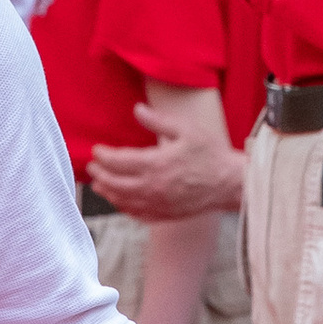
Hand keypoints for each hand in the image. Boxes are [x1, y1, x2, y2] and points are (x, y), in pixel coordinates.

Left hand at [88, 99, 246, 220]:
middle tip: (92, 167)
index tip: (96, 149)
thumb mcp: (186, 130)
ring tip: (98, 185)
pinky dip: (124, 208)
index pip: (118, 161)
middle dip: (99, 174)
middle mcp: (153, 187)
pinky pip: (137, 214)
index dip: (103, 155)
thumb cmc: (210, 154)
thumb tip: (136, 109)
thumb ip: (158, 120)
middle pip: (114, 183)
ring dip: (107, 192)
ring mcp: (158, 204)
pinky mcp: (165, 215)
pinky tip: (120, 202)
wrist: (231, 184)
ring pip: (123, 201)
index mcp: (156, 164)